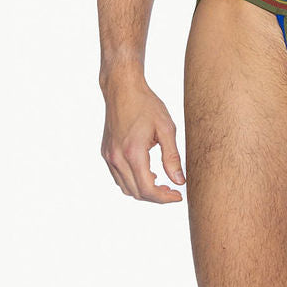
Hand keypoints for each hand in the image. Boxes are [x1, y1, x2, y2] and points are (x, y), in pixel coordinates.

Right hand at [101, 74, 184, 202]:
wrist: (122, 88)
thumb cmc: (146, 105)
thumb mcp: (166, 129)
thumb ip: (172, 158)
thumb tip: (179, 181)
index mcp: (133, 152)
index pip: (148, 189)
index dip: (164, 198)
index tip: (178, 195)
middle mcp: (117, 157)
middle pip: (137, 193)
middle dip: (156, 197)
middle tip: (172, 191)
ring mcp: (109, 156)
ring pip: (126, 188)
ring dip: (144, 191)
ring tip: (161, 183)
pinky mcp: (106, 153)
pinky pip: (119, 178)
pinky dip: (133, 182)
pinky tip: (147, 173)